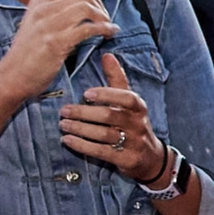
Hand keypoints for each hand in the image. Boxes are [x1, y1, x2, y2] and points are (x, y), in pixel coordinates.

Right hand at [0, 0, 115, 103]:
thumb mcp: (37, 27)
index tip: (100, 11)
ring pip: (86, 8)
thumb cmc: (27, 56)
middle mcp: (42, 10)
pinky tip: (108, 35)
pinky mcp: (55, 42)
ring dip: (104, 18)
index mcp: (38, 3)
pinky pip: (87, 28)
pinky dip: (103, 29)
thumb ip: (55, 16)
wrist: (10, 77)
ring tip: (109, 29)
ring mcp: (48, 25)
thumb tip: (83, 12)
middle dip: (101, 7)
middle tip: (107, 21)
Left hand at [59, 54, 165, 180]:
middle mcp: (138, 124)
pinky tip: (68, 140)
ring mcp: (133, 143)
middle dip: (84, 113)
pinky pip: (102, 152)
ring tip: (63, 125)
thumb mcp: (130, 102)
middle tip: (64, 111)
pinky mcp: (126, 159)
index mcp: (138, 107)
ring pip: (104, 135)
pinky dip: (83, 146)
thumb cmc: (133, 123)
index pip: (127, 98)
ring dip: (80, 129)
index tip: (86, 93)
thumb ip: (117, 79)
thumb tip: (107, 54)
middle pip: (110, 117)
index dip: (107, 95)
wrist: (150, 157)